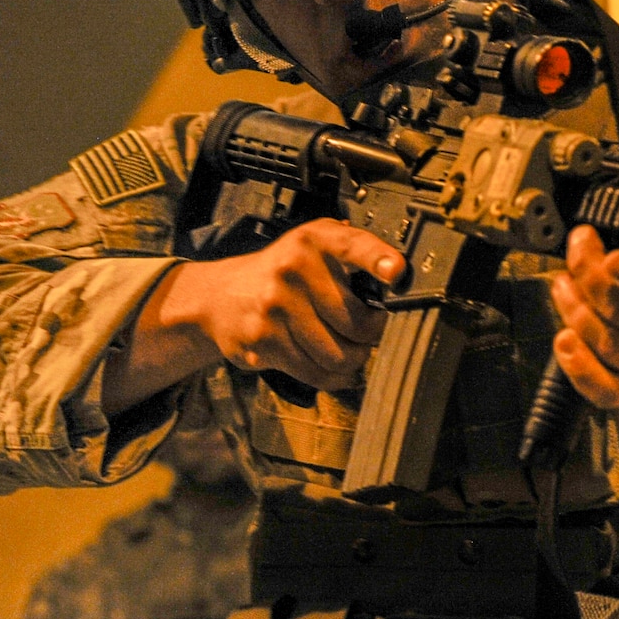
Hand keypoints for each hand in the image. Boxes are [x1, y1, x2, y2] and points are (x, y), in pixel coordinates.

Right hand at [162, 219, 400, 390]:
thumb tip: (397, 279)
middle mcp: (293, 269)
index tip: (396, 271)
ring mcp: (275, 306)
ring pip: (338, 355)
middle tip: (367, 337)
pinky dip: (332, 378)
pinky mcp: (263, 340)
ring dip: (352, 362)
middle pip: (357, 323)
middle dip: (370, 338)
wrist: (220, 296)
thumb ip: (351, 253)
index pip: (353, 245)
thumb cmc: (281, 273)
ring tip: (349, 353)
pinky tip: (332, 370)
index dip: (378, 259)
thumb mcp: (312, 247)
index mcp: (313, 240)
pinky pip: (314, 373)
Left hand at [548, 225, 618, 408]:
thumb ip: (616, 262)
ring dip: (575, 312)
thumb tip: (584, 240)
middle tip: (572, 261)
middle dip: (589, 281)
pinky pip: (606, 388)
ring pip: (607, 343)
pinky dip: (580, 367)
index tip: (611, 258)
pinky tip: (564, 341)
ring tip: (562, 288)